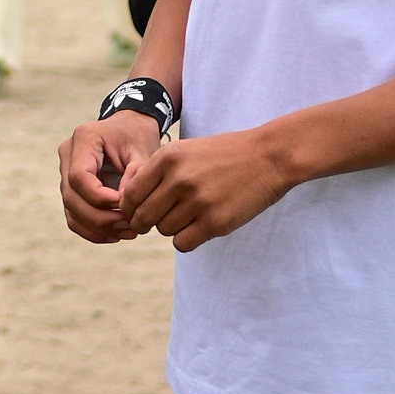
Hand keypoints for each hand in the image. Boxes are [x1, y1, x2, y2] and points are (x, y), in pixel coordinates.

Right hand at [58, 107, 161, 240]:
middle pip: (72, 197)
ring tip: (128, 231)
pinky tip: (117, 233)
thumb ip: (136, 174)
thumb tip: (124, 204)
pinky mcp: (71, 188)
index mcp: (83, 138)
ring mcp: (66, 171)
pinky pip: (75, 216)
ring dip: (98, 228)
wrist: (131, 129)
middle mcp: (68, 153)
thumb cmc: (138, 138)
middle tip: (131, 225)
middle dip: (101, 219)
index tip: (128, 207)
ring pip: (71, 210)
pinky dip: (94, 231)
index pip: (79, 177)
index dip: (101, 199)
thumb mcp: (143, 151)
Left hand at [118, 128, 294, 250]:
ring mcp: (197, 201)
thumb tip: (132, 201)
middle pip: (144, 216)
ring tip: (185, 217)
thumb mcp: (185, 150)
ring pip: (164, 230)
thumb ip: (159, 171)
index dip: (128, 208)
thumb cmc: (222, 154)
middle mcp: (178, 179)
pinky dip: (185, 240)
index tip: (133, 213)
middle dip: (143, 223)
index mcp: (167, 158)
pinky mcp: (215, 222)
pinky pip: (183, 243)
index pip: (132, 193)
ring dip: (170, 228)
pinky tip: (196, 229)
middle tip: (151, 224)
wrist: (266, 157)